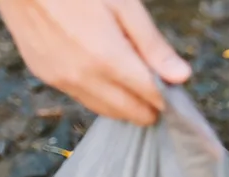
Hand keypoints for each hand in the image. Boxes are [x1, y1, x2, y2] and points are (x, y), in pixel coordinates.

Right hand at [0, 0, 190, 124]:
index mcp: (109, 59)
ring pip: (106, 111)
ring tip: (130, 77)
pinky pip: (82, 98)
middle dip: (149, 105)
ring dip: (124, 103)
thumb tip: (182, 77)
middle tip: (154, 83)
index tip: (172, 87)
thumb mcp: (124, 5)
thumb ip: (153, 45)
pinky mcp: (46, 76)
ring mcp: (62, 80)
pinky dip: (100, 94)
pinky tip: (103, 73)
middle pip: (131, 113)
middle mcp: (84, 77)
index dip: (168, 97)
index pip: (151, 99)